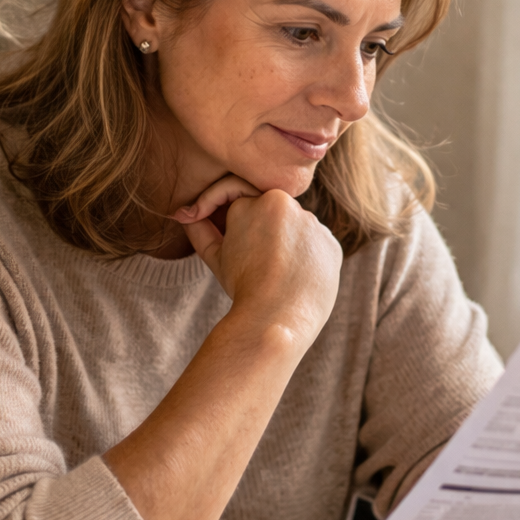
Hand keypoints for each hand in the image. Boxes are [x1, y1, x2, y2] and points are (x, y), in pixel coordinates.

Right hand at [173, 175, 341, 348]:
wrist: (276, 319)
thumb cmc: (242, 287)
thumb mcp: (216, 257)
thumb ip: (201, 230)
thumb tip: (187, 216)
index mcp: (260, 200)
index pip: (240, 199)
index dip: (224, 215)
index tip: (216, 230)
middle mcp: (291, 204)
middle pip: (269, 215)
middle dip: (259, 234)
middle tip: (250, 262)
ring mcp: (315, 224)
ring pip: (294, 230)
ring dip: (284, 247)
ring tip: (273, 277)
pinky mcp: (332, 244)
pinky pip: (315, 247)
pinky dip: (305, 260)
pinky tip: (294, 281)